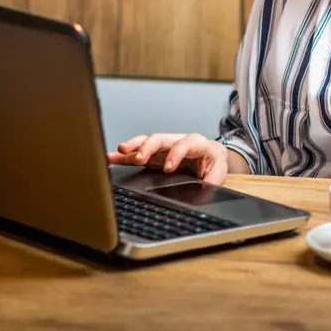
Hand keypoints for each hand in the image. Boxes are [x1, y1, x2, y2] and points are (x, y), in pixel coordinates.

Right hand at [107, 132, 228, 186]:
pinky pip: (139, 152)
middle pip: (162, 139)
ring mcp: (165, 146)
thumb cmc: (214, 164)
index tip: (168, 168)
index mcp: (198, 144)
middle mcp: (179, 141)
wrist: (213, 157)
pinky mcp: (156, 154)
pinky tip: (112, 158)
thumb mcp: (218, 174)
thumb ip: (211, 182)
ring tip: (118, 152)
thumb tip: (203, 192)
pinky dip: (125, 156)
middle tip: (139, 158)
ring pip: (147, 142)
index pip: (185, 144)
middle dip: (148, 147)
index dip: (175, 154)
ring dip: (133, 147)